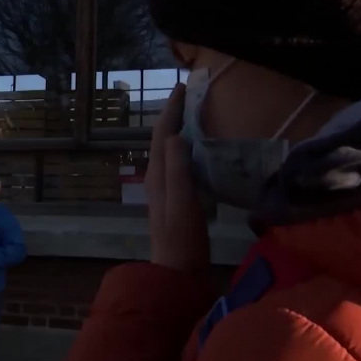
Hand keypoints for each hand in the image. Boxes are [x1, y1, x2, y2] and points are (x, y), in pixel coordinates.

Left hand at [145, 83, 208, 270]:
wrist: (177, 274)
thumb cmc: (182, 238)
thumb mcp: (181, 201)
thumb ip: (177, 169)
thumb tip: (173, 135)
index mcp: (158, 175)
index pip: (161, 134)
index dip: (172, 110)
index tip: (183, 86)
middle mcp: (158, 179)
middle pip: (163, 140)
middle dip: (175, 115)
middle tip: (192, 95)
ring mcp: (166, 191)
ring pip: (171, 152)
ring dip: (181, 131)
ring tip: (198, 116)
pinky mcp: (177, 201)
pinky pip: (180, 166)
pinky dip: (189, 151)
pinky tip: (202, 153)